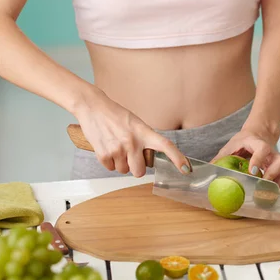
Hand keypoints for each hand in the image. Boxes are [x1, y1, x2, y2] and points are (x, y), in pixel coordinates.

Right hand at [73, 89, 189, 176]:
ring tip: (116, 147)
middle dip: (135, 168)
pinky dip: (109, 162)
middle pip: (139, 172)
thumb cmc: (116, 116)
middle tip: (131, 155)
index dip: (178, 158)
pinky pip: (110, 169)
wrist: (92, 107)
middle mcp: (132, 142)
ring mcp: (117, 149)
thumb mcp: (136, 124)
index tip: (186, 169)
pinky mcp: (103, 154)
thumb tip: (152, 159)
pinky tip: (107, 148)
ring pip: (124, 171)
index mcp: (144, 132)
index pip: (165, 146)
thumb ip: (146, 140)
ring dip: (121, 163)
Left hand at [213, 128, 279, 185]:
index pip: (262, 148)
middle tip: (261, 184)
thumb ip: (220, 158)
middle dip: (272, 174)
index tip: (252, 172)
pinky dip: (279, 185)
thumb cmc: (243, 142)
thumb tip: (206, 171)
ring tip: (265, 191)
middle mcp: (271, 151)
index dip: (258, 160)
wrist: (258, 134)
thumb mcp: (230, 147)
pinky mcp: (279, 167)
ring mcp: (276, 160)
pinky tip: (268, 190)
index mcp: (257, 143)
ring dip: (277, 182)